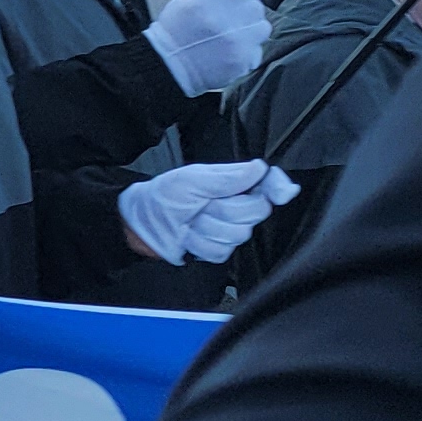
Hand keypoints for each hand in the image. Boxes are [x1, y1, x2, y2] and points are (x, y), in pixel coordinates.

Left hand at [119, 160, 297, 264]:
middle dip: (224, 209)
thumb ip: (228, 177)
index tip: (281, 193)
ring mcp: (228, 230)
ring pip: (238, 235)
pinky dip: (200, 244)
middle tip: (202, 205)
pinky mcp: (218, 250)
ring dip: (207, 228)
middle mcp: (236, 206)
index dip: (277, 188)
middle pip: (256, 212)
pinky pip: (222, 251)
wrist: (140, 223)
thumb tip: (259, 168)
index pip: (269, 185)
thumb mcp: (192, 179)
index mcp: (233, 185)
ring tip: (191, 220)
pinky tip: (189, 236)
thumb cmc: (163, 196)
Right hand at [142, 0, 270, 96]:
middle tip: (224, 22)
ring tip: (228, 37)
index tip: (233, 1)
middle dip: (244, 13)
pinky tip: (227, 52)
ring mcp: (239, 41)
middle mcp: (231, 18)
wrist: (165, 65)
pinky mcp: (243, 60)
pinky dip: (245, 52)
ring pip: (261, 28)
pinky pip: (256, 51)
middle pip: (257, 7)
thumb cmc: (175, 29)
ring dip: (249, 32)